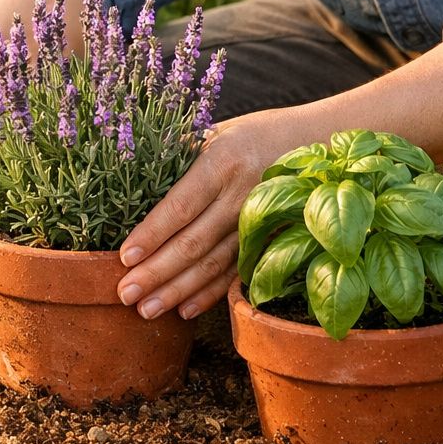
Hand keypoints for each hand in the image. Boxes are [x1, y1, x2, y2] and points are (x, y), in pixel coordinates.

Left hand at [116, 111, 306, 320]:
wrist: (317, 140)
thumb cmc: (251, 134)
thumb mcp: (215, 133)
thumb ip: (179, 160)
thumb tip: (130, 189)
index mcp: (222, 162)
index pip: (180, 206)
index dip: (152, 234)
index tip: (125, 257)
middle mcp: (243, 195)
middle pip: (194, 242)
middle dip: (157, 272)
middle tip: (125, 293)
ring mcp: (259, 223)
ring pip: (213, 264)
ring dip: (178, 291)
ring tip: (146, 310)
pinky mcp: (269, 242)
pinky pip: (234, 273)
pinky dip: (209, 294)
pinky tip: (184, 310)